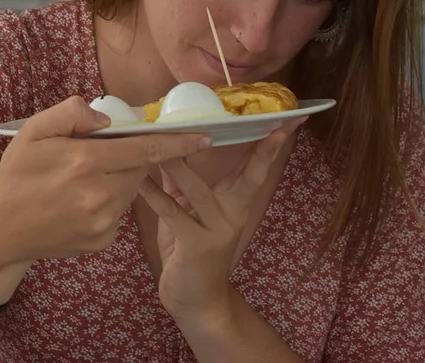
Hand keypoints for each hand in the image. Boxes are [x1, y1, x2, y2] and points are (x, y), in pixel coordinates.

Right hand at [0, 96, 212, 268]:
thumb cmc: (16, 175)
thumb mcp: (34, 131)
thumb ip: (73, 113)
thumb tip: (107, 120)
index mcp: (86, 161)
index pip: (146, 148)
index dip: (178, 142)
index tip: (205, 138)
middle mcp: (99, 194)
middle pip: (140, 168)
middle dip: (131, 158)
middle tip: (101, 156)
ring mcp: (102, 222)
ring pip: (130, 191)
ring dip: (118, 181)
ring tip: (82, 181)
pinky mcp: (102, 241)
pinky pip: (119, 214)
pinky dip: (108, 204)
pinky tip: (79, 204)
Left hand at [137, 119, 305, 322]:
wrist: (196, 303)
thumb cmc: (190, 253)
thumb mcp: (188, 213)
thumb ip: (180, 182)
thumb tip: (167, 146)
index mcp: (236, 204)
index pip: (255, 168)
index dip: (268, 145)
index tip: (286, 121)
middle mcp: (233, 215)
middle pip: (250, 176)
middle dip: (261, 150)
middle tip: (270, 122)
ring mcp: (217, 231)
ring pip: (199, 190)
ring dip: (178, 163)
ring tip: (164, 137)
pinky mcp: (196, 246)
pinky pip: (173, 214)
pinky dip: (153, 195)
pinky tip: (138, 180)